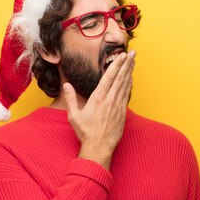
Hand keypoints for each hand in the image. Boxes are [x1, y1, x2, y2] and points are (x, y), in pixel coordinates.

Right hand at [63, 50, 135, 168]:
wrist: (99, 147)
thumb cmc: (86, 132)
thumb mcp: (74, 115)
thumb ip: (70, 98)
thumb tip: (66, 85)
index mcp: (98, 98)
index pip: (109, 77)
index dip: (116, 65)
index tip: (122, 55)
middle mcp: (110, 100)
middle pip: (120, 78)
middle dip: (127, 64)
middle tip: (132, 53)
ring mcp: (118, 106)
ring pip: (125, 85)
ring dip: (130, 72)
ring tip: (133, 61)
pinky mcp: (122, 112)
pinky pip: (127, 95)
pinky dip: (129, 85)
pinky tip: (131, 79)